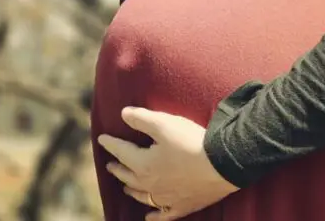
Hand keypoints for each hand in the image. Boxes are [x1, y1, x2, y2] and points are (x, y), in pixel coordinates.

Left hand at [97, 107, 237, 220]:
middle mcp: (150, 184)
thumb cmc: (191, 142)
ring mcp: (166, 198)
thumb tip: (123, 114)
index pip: (121, 151)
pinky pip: (163, 215)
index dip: (110, 144)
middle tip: (110, 164)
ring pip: (142, 196)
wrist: (222, 165)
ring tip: (125, 186)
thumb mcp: (164, 124)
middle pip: (128, 175)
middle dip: (117, 168)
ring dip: (131, 189)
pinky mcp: (182, 206)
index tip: (102, 139)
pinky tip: (148, 217)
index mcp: (143, 164)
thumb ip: (141, 119)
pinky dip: (154, 216)